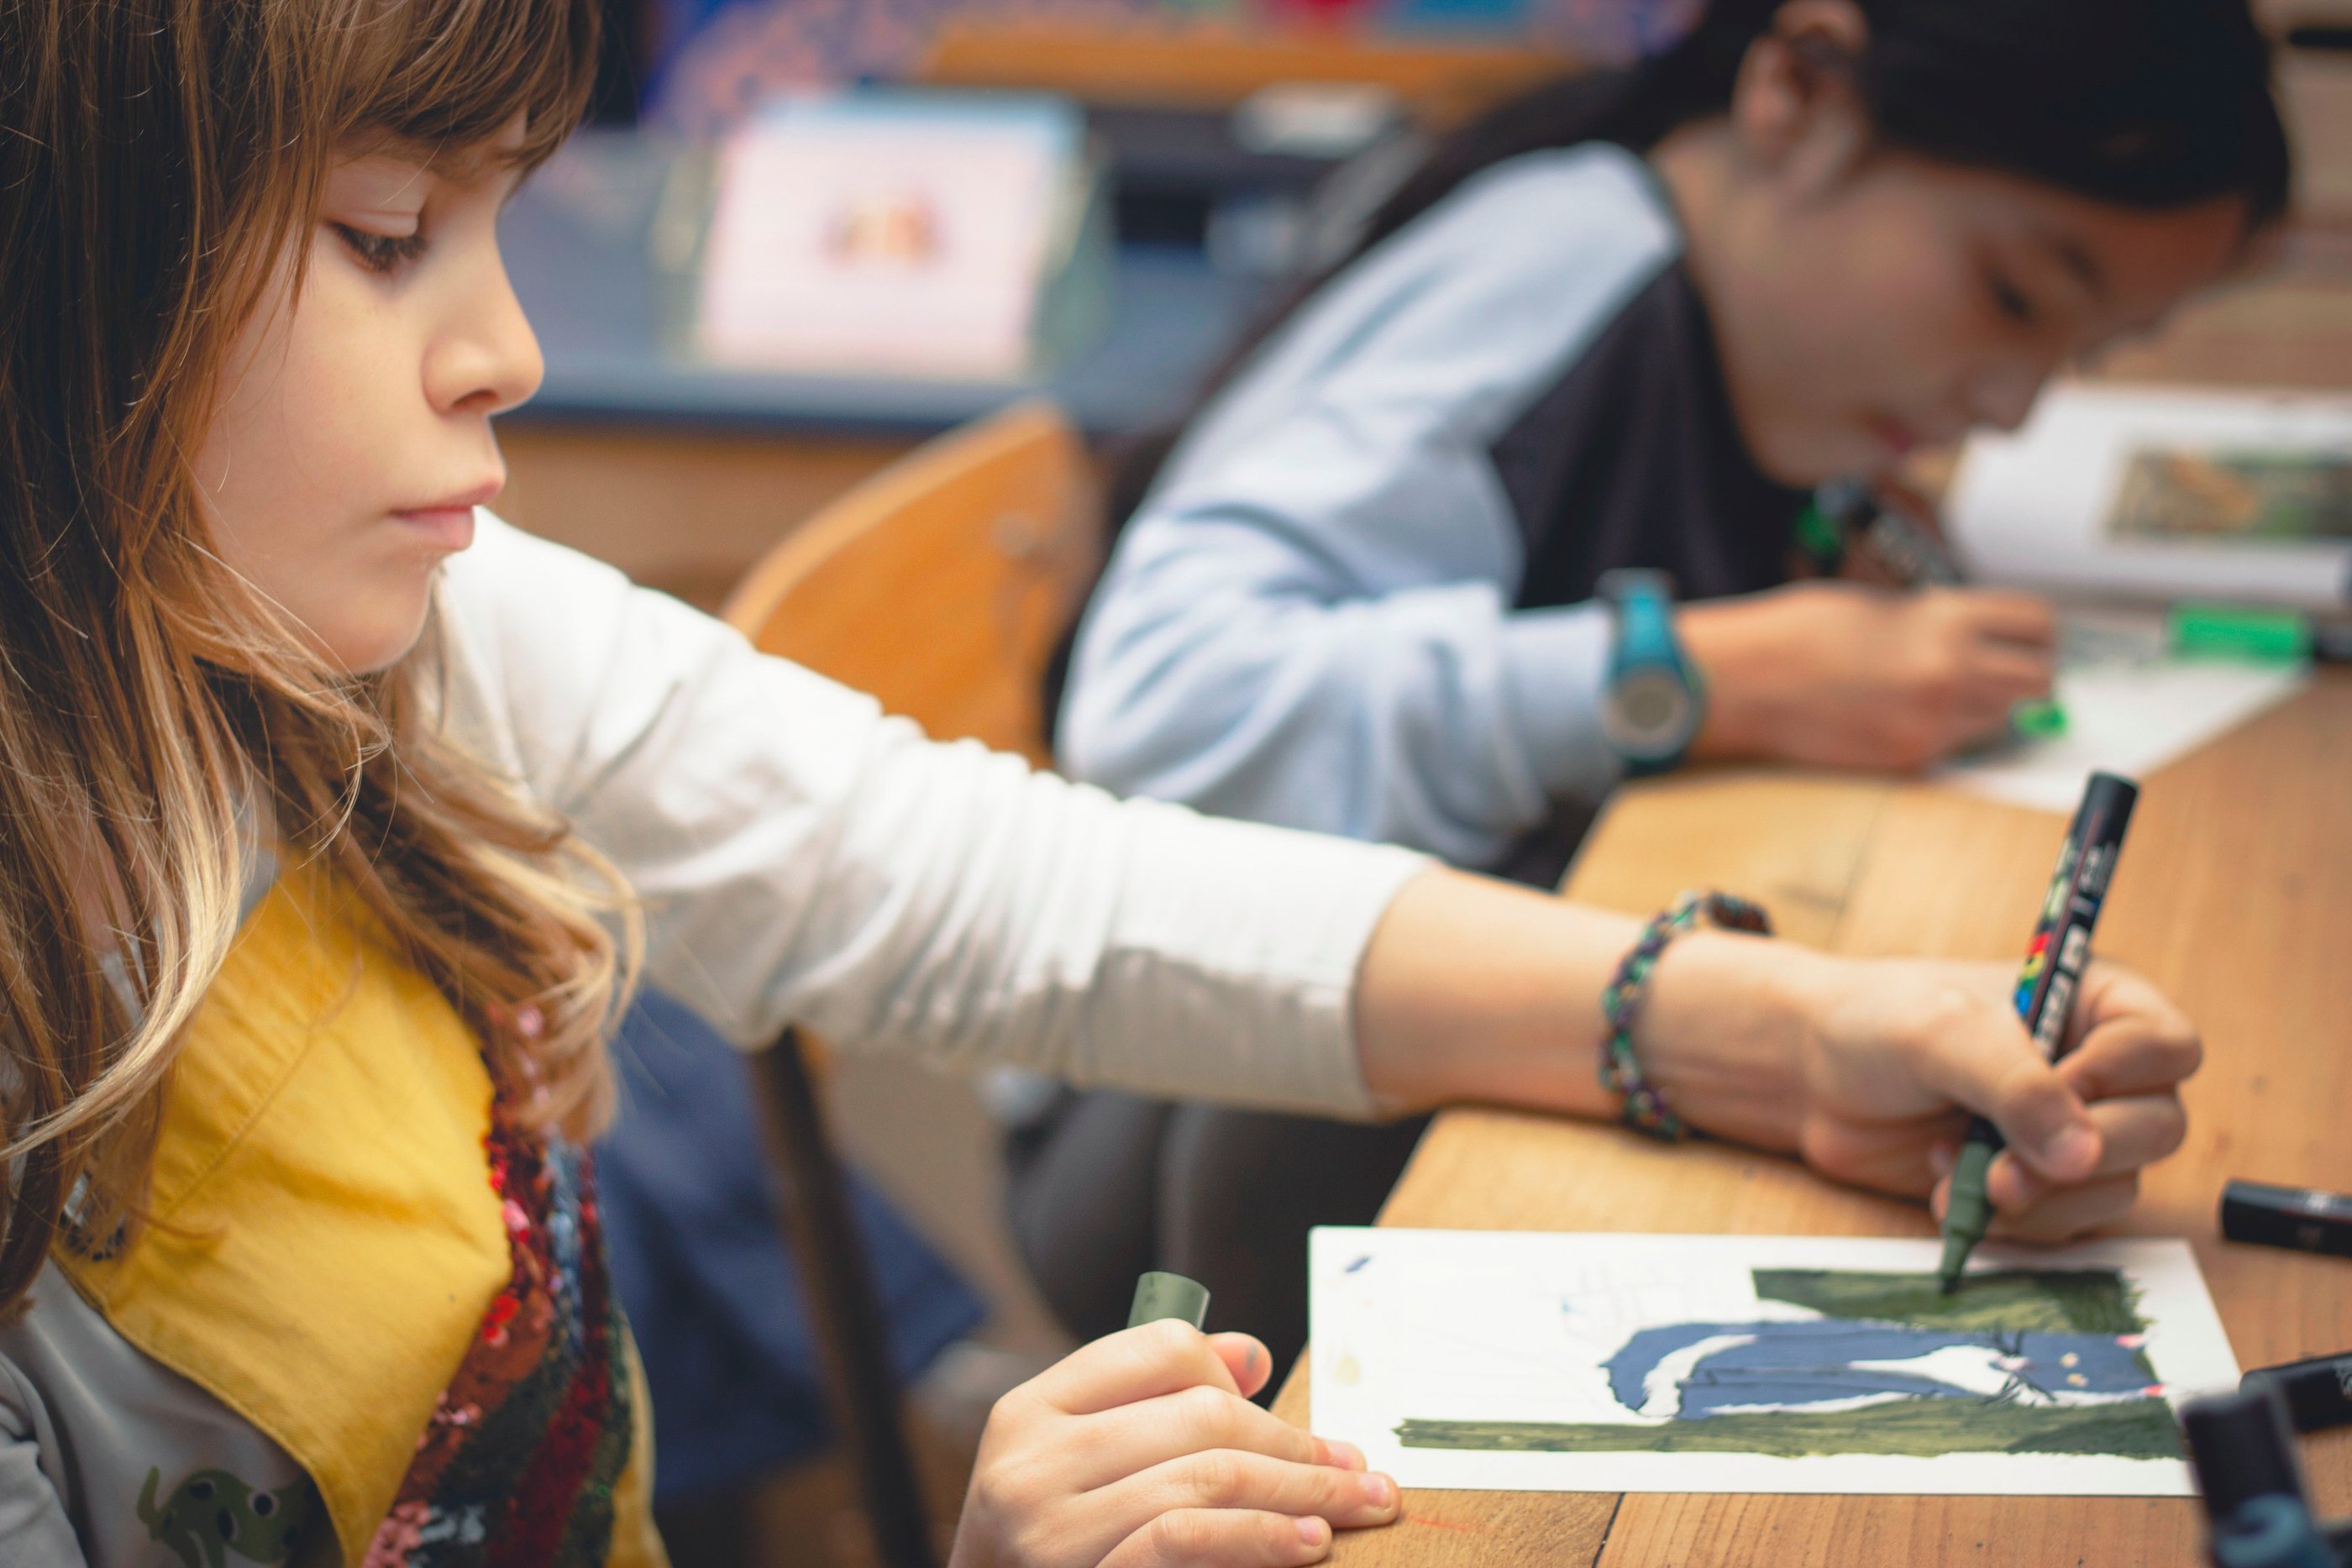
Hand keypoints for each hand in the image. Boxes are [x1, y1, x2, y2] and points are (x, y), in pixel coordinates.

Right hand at [949, 1320, 1399, 1567]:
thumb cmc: (1055, 1555)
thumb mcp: (1084, 1470)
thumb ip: (1158, 1407)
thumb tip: (1250, 1354)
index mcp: (1031, 1411)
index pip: (1163, 1349)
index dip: (1235, 1378)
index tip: (1284, 1422)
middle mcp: (1030, 1463)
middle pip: (1201, 1414)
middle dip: (1295, 1442)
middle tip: (1358, 1471)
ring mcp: (1050, 1531)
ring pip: (1208, 1476)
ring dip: (1301, 1490)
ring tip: (1358, 1507)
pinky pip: (1189, 1539)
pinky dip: (1262, 1536)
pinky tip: (1308, 1541)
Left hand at [1645, 939, 2200, 1239]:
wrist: (1811, 1076)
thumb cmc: (1876, 1024)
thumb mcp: (1943, 1034)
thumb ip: (2014, 1085)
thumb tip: (2082, 1155)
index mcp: (2093, 1003)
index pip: (2165, 1046)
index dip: (2123, 1077)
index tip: (2060, 1085)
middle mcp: (2097, 1069)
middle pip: (2156, 1126)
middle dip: (2082, 1154)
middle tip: (2006, 1165)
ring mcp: (2068, 1131)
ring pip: (2114, 1186)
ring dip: (2041, 1195)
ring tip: (1959, 1170)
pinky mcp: (2037, 1183)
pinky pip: (2065, 1223)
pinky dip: (2014, 1220)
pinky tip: (1952, 1191)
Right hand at [1681, 583, 2056, 771]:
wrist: (1748, 679)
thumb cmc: (1804, 631)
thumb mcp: (1888, 607)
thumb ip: (1945, 623)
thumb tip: (1990, 644)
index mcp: (1947, 620)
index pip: (2039, 624)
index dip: (2036, 631)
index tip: (2025, 636)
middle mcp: (1952, 672)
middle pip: (2041, 681)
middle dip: (2027, 674)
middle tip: (2001, 669)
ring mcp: (1933, 723)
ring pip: (2005, 720)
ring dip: (1991, 707)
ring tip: (1945, 692)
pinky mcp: (1910, 759)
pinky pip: (1958, 746)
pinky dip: (1947, 731)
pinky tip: (1906, 713)